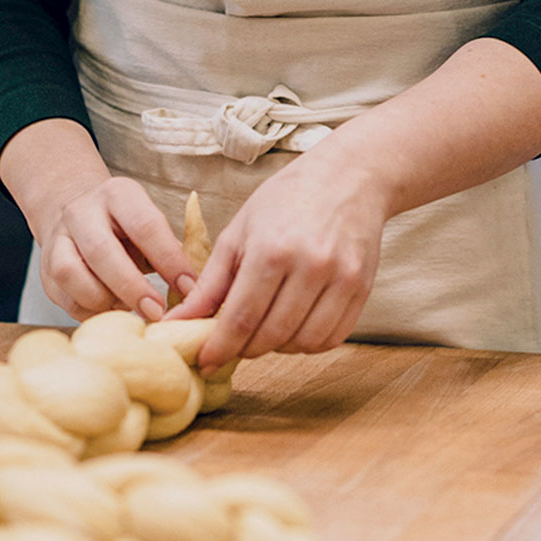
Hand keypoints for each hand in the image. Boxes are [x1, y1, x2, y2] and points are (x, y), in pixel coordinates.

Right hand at [0, 118, 195, 321]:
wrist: (75, 213)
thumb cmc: (127, 228)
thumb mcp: (150, 225)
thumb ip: (170, 252)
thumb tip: (195, 293)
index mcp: (118, 195)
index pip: (145, 225)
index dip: (169, 260)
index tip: (190, 289)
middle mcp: (82, 212)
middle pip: (101, 250)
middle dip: (132, 287)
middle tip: (157, 312)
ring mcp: (58, 240)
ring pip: (70, 274)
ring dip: (104, 300)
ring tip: (130, 310)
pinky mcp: (45, 271)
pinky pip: (65, 299)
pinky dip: (91, 312)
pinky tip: (111, 312)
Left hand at [168, 135, 390, 365]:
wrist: (349, 178)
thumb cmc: (286, 200)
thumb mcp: (238, 233)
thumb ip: (210, 283)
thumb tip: (178, 321)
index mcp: (270, 249)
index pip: (241, 318)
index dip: (220, 348)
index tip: (206, 362)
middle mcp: (309, 266)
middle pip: (272, 335)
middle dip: (246, 350)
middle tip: (233, 345)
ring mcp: (340, 278)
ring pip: (303, 342)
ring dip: (278, 347)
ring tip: (265, 330)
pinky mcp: (362, 288)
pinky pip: (333, 337)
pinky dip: (309, 343)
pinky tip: (295, 327)